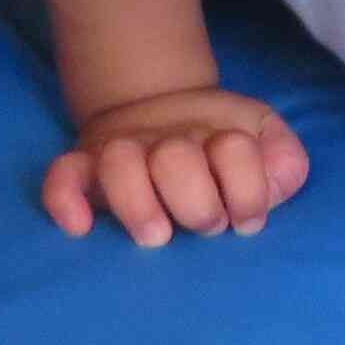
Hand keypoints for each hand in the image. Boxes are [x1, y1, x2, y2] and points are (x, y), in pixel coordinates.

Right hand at [45, 87, 309, 244]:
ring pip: (118, 162)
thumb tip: (279, 179)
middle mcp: (166, 139)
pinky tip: (80, 228)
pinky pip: (61, 177)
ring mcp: (122, 151)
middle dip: (197, 204)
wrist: (163, 109)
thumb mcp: (263, 140)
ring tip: (158, 235)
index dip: (248, 191)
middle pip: (174, 159)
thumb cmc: (221, 144)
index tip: (247, 219)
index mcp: (214, 133)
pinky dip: (64, 200)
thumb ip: (284, 160)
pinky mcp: (83, 167)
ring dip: (138, 204)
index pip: (233, 150)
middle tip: (206, 225)